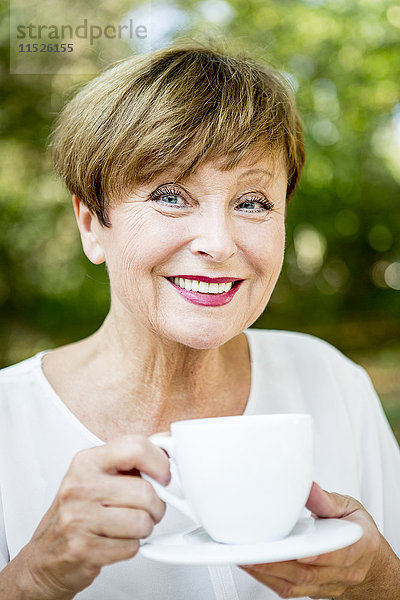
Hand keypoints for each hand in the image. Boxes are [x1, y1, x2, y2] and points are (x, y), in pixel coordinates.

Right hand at [20, 435, 169, 598]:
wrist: (46, 556)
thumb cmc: (79, 512)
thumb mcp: (99, 476)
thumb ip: (132, 459)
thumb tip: (167, 444)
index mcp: (87, 461)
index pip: (135, 447)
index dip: (160, 462)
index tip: (164, 476)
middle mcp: (80, 486)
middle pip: (145, 491)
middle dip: (156, 506)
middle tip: (147, 509)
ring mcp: (79, 517)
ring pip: (142, 522)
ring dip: (144, 529)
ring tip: (129, 526)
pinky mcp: (83, 548)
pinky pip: (131, 547)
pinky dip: (131, 547)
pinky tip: (115, 541)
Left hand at [239, 482, 396, 598]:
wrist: (370, 563)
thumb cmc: (358, 533)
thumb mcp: (351, 509)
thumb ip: (329, 501)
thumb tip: (309, 488)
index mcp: (358, 548)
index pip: (339, 555)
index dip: (318, 555)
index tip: (299, 550)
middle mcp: (343, 572)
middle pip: (308, 574)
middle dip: (278, 563)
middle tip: (253, 551)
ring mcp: (326, 584)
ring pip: (295, 585)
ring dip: (266, 572)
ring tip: (243, 556)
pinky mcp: (311, 590)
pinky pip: (287, 589)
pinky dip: (266, 577)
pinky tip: (250, 563)